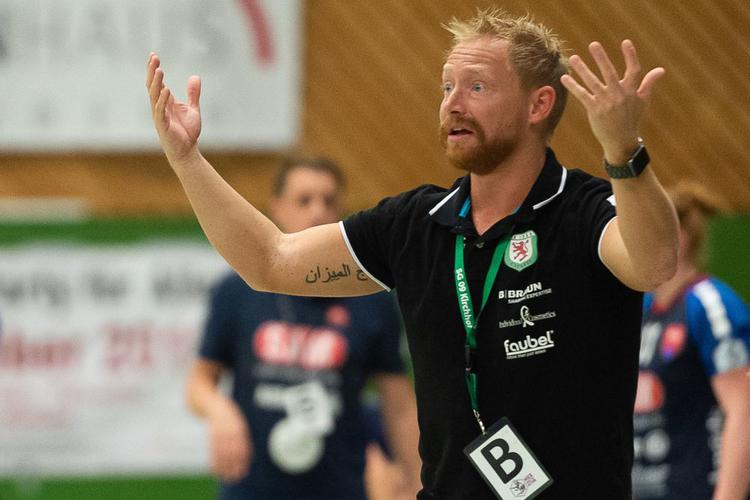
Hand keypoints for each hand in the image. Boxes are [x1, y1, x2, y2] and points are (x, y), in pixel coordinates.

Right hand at [145, 53, 201, 163]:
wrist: (188, 151)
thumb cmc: (187, 131)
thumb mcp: (193, 109)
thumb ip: (193, 94)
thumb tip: (195, 76)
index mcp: (165, 102)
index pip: (157, 83)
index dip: (154, 70)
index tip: (154, 56)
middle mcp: (159, 107)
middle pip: (152, 86)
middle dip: (152, 72)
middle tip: (153, 58)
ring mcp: (159, 116)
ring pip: (154, 96)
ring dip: (156, 83)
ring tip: (159, 70)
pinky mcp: (163, 126)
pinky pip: (160, 111)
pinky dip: (162, 100)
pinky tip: (166, 90)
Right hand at [207, 398, 251, 481]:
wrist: (212, 404)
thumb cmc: (228, 417)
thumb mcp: (238, 424)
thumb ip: (241, 439)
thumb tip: (248, 456)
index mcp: (240, 429)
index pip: (243, 448)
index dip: (243, 462)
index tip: (243, 473)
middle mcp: (231, 430)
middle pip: (234, 452)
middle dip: (234, 466)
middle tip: (234, 478)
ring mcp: (221, 431)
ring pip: (223, 452)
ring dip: (224, 466)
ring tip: (225, 477)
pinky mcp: (211, 433)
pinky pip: (214, 449)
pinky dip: (215, 460)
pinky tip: (215, 469)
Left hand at [560, 40, 664, 164]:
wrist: (621, 140)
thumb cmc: (632, 118)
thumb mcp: (643, 101)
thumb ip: (649, 83)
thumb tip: (661, 70)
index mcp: (631, 90)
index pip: (633, 70)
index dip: (630, 56)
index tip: (625, 42)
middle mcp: (618, 94)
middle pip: (609, 72)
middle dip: (601, 58)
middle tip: (593, 44)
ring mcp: (606, 102)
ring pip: (592, 82)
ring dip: (582, 69)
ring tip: (573, 58)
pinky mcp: (595, 109)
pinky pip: (582, 95)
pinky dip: (573, 86)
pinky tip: (565, 78)